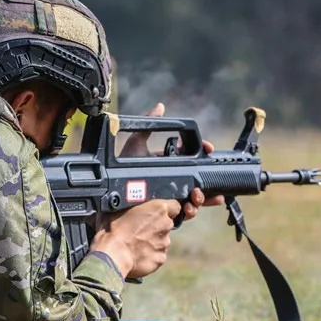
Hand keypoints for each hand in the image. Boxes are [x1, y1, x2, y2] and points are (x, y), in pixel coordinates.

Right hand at [90, 198, 181, 278]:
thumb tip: (126, 201)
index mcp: (159, 208)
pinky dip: (149, 254)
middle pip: (167, 223)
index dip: (167, 209)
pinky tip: (136, 254)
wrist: (111, 255)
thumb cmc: (112, 228)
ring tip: (135, 243)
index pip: (175, 205)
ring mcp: (164, 243)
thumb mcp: (117, 207)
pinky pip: (157, 255)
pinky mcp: (160, 258)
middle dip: (156, 226)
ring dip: (152, 241)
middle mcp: (166, 225)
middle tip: (140, 229)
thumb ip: (131, 204)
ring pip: (162, 240)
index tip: (156, 212)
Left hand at [120, 102, 224, 219]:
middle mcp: (171, 181)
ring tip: (197, 195)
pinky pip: (185, 213)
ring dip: (201, 197)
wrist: (111, 199)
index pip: (189, 157)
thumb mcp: (135, 145)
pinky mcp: (167, 212)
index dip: (200, 152)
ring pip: (195, 197)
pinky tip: (189, 208)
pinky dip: (191, 211)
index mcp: (166, 164)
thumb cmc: (120, 171)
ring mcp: (171, 197)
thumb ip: (148, 125)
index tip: (208, 149)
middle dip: (206, 179)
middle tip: (208, 178)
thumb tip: (161, 106)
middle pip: (196, 179)